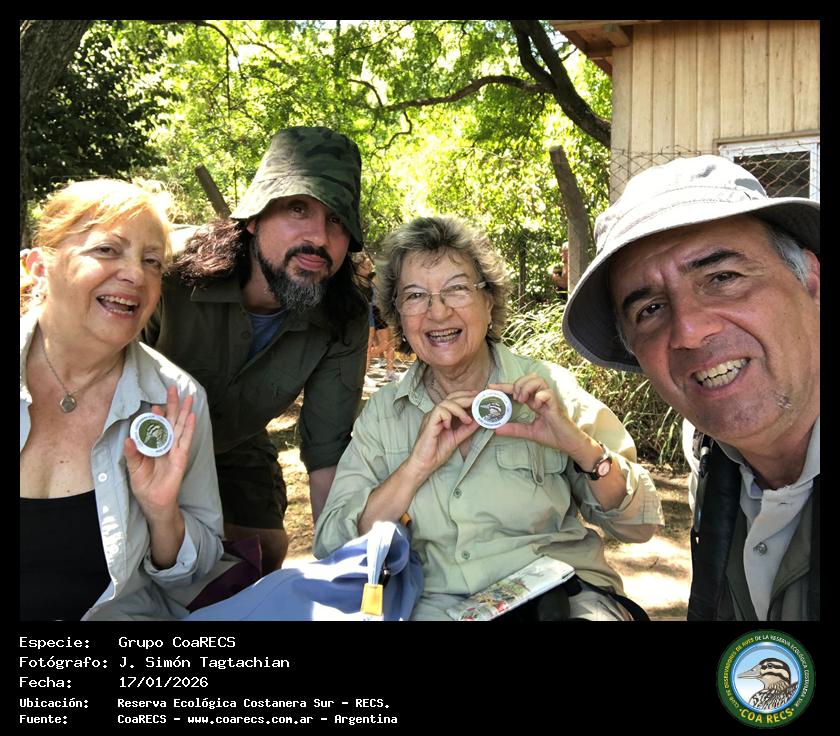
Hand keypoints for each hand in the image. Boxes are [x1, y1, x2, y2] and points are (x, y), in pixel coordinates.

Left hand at [124, 385, 194, 521]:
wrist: (154, 502)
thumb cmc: (144, 485)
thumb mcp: (133, 469)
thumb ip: (132, 454)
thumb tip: (128, 439)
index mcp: (153, 445)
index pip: (155, 426)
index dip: (156, 414)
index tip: (154, 404)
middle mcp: (165, 445)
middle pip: (170, 420)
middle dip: (172, 404)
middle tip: (173, 388)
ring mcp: (175, 450)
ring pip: (179, 426)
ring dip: (184, 411)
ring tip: (187, 396)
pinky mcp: (181, 457)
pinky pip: (185, 440)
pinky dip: (189, 428)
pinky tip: (191, 416)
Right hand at [406, 391, 481, 478]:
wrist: (424, 464)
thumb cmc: (437, 452)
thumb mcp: (457, 438)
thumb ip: (467, 429)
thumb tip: (479, 420)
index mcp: (442, 415)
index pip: (454, 399)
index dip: (466, 395)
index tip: (478, 396)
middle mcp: (436, 413)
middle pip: (451, 397)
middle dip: (466, 397)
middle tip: (477, 401)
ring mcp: (431, 417)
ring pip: (446, 402)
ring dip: (460, 409)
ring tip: (467, 420)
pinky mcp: (428, 422)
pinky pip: (439, 411)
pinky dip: (448, 416)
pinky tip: (449, 426)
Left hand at [489, 375, 590, 456]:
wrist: (570, 444)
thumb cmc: (554, 435)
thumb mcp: (530, 432)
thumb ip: (514, 429)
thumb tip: (496, 429)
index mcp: (535, 401)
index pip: (519, 388)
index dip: (504, 386)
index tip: (491, 386)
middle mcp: (542, 397)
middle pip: (530, 377)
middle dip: (518, 384)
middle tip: (515, 398)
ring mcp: (550, 400)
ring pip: (538, 380)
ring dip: (527, 387)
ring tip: (523, 400)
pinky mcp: (556, 405)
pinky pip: (548, 393)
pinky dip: (539, 396)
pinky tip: (536, 405)